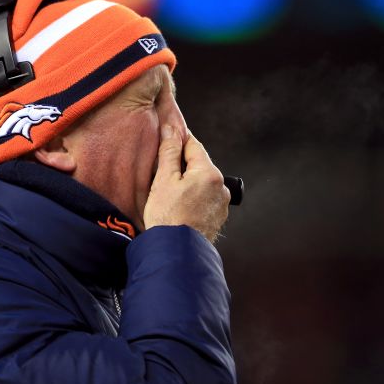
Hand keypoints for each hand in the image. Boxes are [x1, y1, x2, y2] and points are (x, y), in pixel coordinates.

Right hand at [143, 125, 229, 242]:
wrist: (176, 254)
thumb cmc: (168, 218)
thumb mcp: (163, 180)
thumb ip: (169, 152)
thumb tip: (171, 129)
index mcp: (209, 173)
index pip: (193, 145)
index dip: (178, 138)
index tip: (168, 133)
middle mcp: (221, 186)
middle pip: (199, 164)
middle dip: (182, 164)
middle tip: (161, 170)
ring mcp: (221, 204)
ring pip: (202, 183)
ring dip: (188, 182)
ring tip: (168, 193)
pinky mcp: (217, 218)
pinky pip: (204, 199)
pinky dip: (193, 198)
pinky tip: (178, 207)